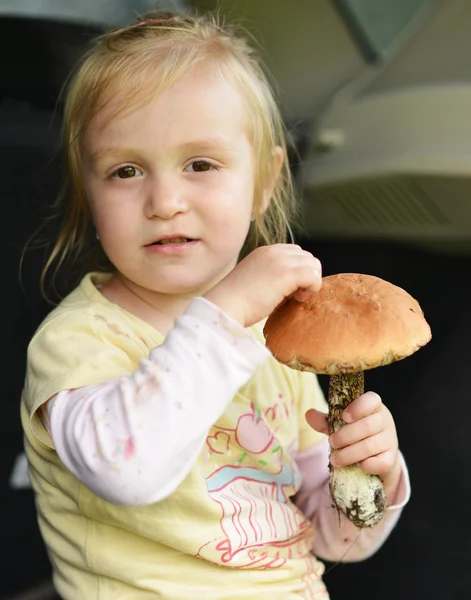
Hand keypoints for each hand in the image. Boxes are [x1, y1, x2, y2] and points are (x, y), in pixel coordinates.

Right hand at [204, 244, 321, 327]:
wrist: (225, 306)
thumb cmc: (237, 303)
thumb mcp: (255, 281)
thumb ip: (272, 276)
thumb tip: (294, 286)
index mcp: (264, 252)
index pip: (294, 252)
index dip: (297, 270)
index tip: (289, 288)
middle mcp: (273, 251)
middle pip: (307, 256)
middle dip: (306, 275)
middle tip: (295, 295)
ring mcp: (280, 261)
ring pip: (313, 264)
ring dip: (310, 281)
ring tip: (296, 297)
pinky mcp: (286, 274)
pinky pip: (313, 276)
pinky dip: (313, 288)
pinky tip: (299, 299)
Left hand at [306, 392, 401, 498]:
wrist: (376, 455)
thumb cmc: (355, 433)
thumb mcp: (340, 424)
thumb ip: (325, 420)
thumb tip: (308, 414)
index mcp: (373, 406)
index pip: (372, 400)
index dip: (358, 407)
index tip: (344, 417)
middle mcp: (385, 420)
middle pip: (367, 426)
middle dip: (345, 436)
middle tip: (331, 442)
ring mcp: (390, 440)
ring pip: (371, 446)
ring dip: (349, 454)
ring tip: (334, 459)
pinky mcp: (391, 459)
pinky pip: (381, 463)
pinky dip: (366, 465)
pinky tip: (357, 465)